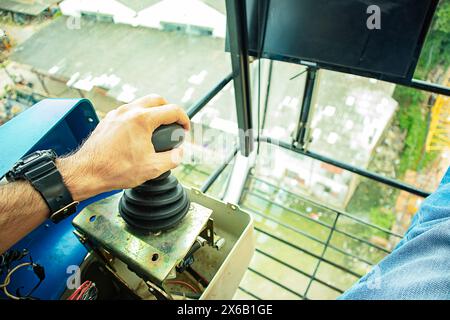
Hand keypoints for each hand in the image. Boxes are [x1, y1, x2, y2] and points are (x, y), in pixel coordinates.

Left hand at [57, 94, 189, 200]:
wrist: (87, 172)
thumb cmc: (115, 169)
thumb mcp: (152, 168)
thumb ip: (172, 159)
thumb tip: (179, 153)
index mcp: (142, 119)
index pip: (171, 110)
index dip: (183, 119)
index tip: (184, 129)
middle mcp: (128, 111)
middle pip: (157, 99)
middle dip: (169, 110)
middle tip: (173, 124)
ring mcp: (116, 114)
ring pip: (141, 103)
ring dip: (153, 112)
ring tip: (157, 130)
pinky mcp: (108, 120)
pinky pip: (128, 111)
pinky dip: (139, 117)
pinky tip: (139, 134)